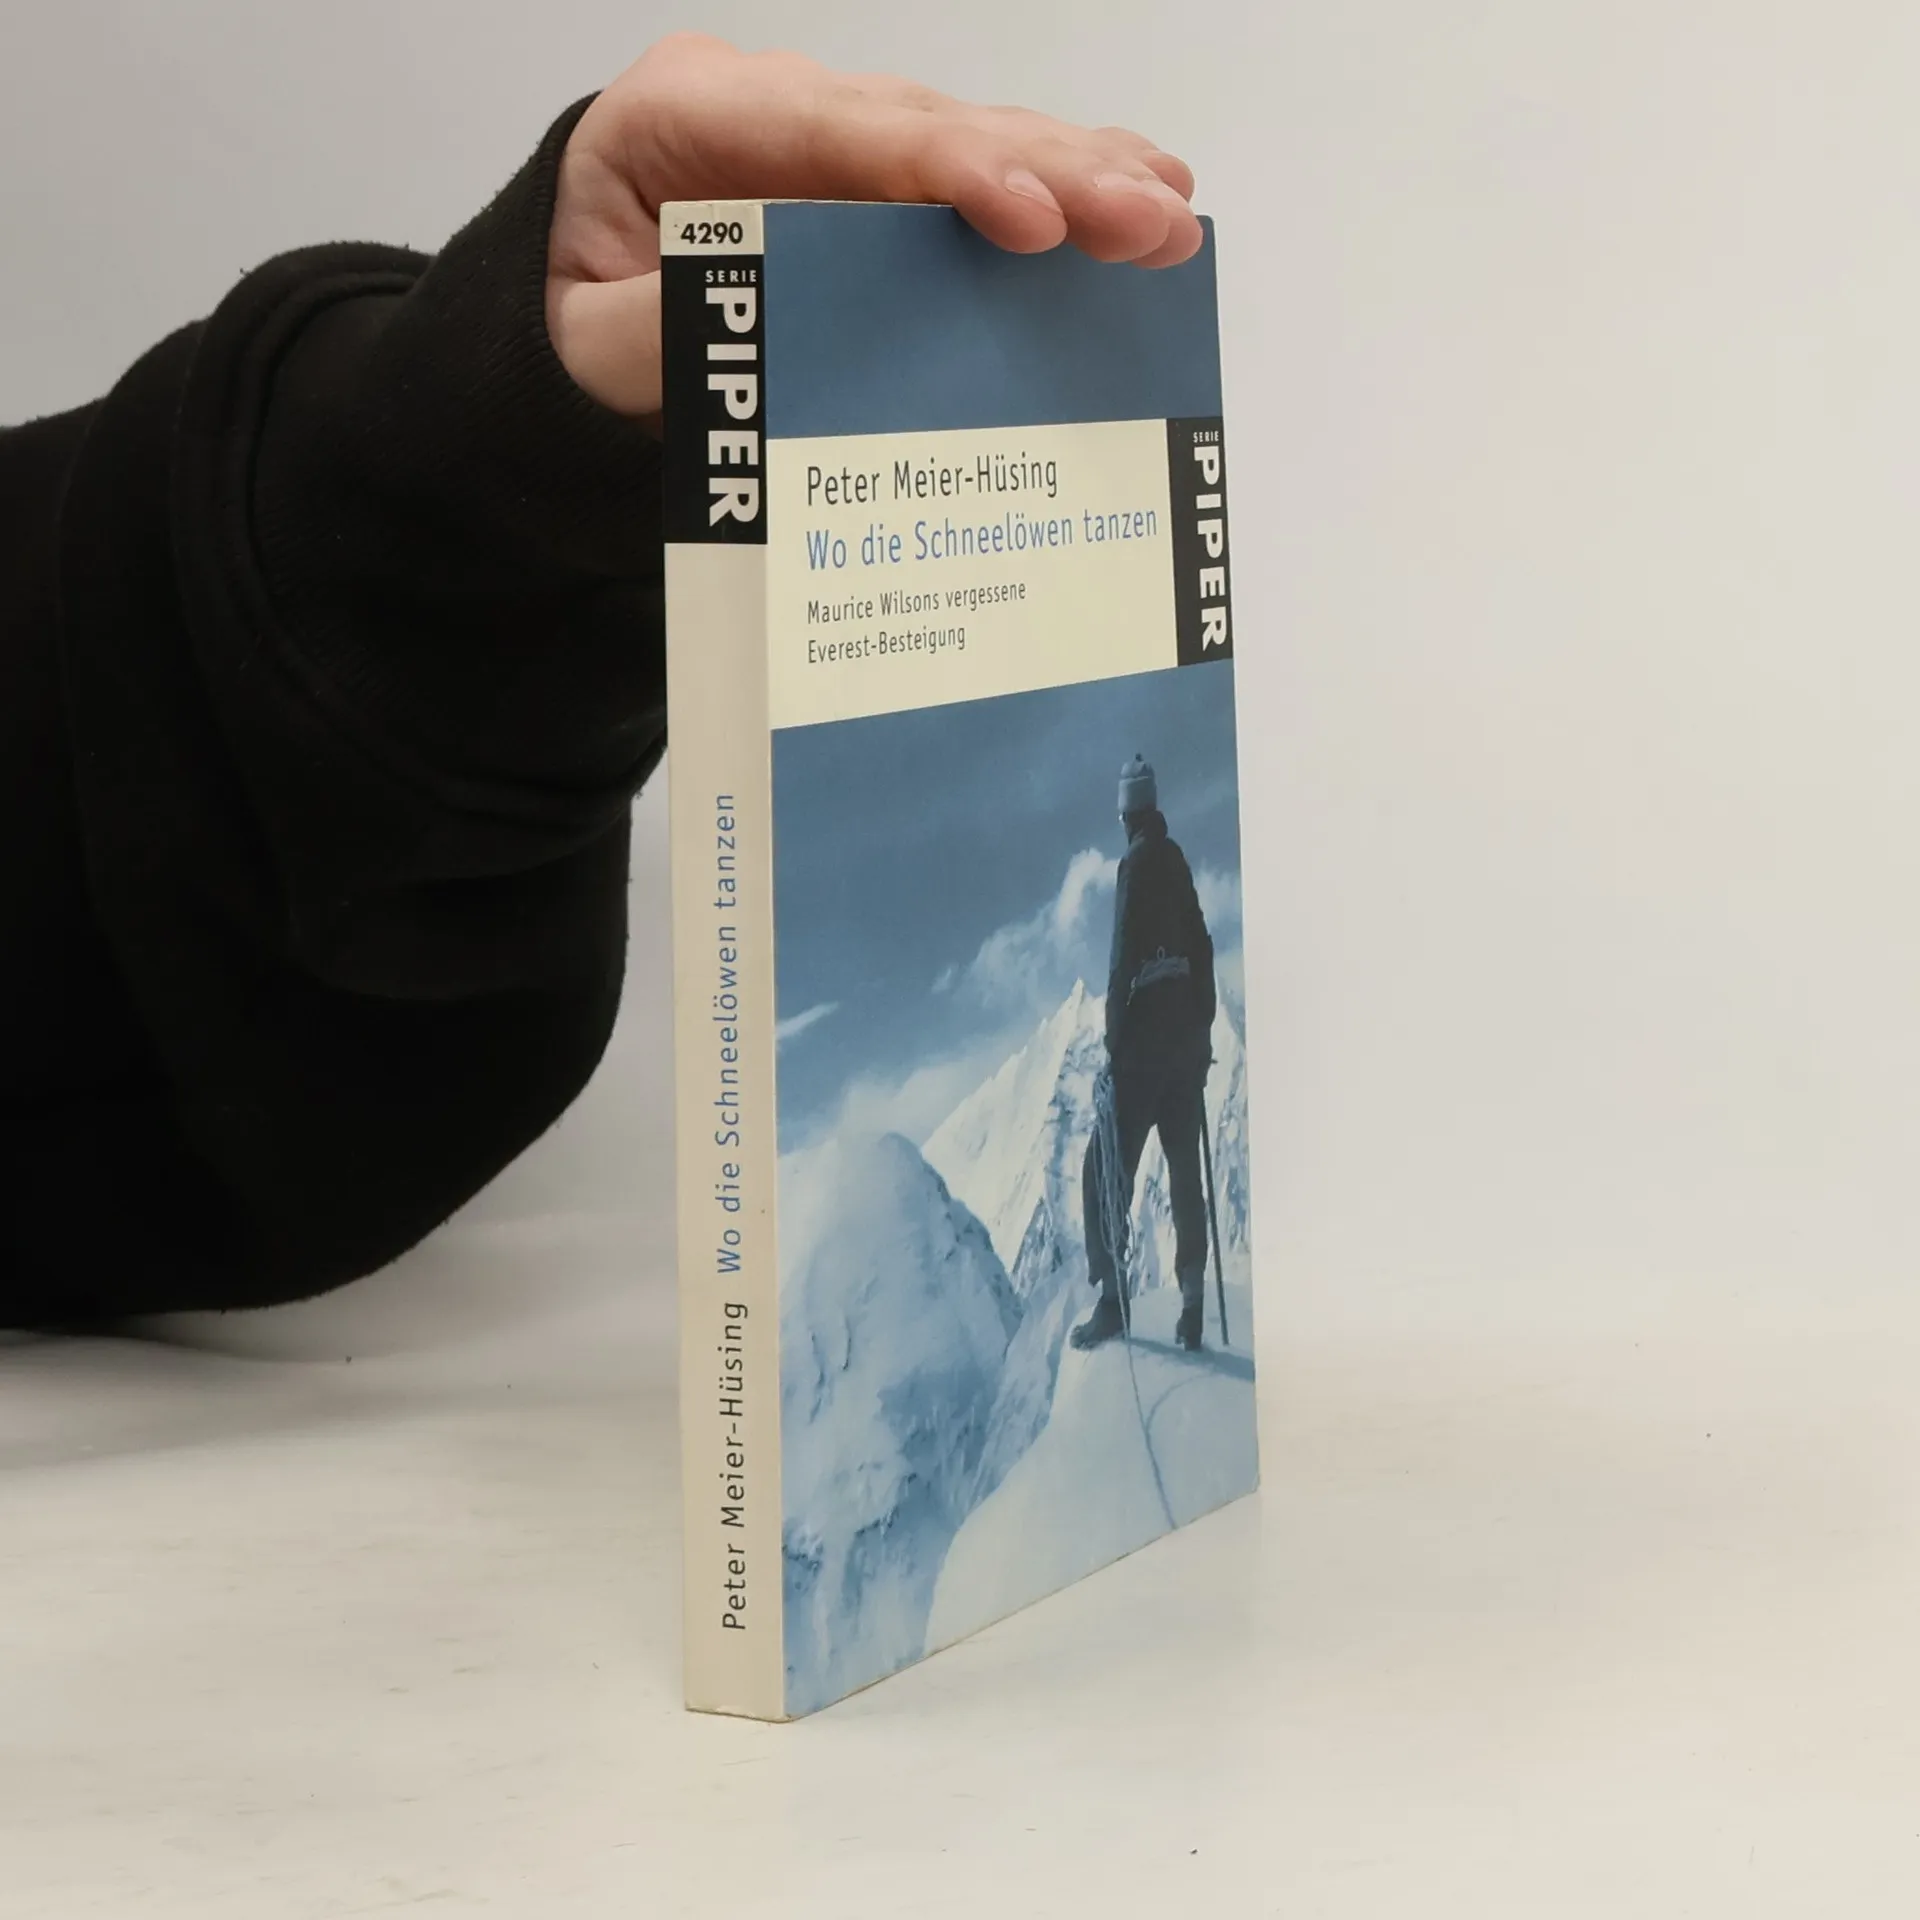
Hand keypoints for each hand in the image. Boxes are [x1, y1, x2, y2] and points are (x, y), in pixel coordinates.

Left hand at [545, 35, 1202, 420]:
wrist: (563, 314)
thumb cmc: (573, 323)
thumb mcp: (590, 342)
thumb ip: (672, 332)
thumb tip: (779, 333)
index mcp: (688, 117)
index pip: (833, 138)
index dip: (945, 172)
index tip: (1028, 217)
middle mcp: (772, 105)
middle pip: (923, 128)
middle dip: (1048, 171)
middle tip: (1148, 220)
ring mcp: (827, 134)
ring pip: (965, 139)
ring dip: (1077, 173)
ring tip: (1169, 210)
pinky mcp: (867, 179)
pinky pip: (970, 172)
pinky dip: (1057, 183)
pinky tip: (1136, 190)